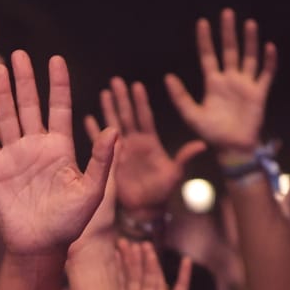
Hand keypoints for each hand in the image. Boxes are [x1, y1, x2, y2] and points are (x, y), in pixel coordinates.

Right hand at [0, 52, 114, 257]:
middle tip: (19, 55)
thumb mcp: (92, 190)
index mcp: (61, 148)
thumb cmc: (70, 222)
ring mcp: (14, 157)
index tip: (55, 59)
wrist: (40, 246)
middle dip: (25, 80)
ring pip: (6, 117)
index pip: (59, 107)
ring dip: (1, 94)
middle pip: (30, 105)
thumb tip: (114, 129)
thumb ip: (102, 160)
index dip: (57, 83)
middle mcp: (36, 146)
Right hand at [85, 78, 203, 214]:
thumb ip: (184, 157)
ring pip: (113, 125)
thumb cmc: (163, 191)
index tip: (136, 85)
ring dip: (108, 109)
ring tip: (104, 92)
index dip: (141, 102)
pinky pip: (98, 145)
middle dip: (121, 98)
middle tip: (115, 80)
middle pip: (127, 115)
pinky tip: (88, 119)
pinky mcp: (109, 162)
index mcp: (150, 142)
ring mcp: (121, 151)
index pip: (144, 117)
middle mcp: (134, 142)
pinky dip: (93, 132)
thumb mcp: (176, 173)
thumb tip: (202, 145)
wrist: (146, 208)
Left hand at [164, 9, 276, 157]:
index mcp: (213, 84)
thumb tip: (167, 77)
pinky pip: (266, 74)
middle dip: (228, 33)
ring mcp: (246, 85)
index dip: (205, 40)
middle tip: (226, 13)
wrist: (231, 148)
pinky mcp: (259, 93)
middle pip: (229, 51)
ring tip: (248, 23)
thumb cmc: (210, 133)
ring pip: (249, 57)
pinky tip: (269, 47)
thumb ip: (180, 96)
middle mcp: (230, 80)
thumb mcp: (191, 114)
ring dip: (249, 41)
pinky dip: (269, 61)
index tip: (202, 22)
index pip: (208, 56)